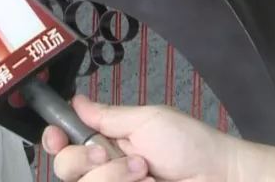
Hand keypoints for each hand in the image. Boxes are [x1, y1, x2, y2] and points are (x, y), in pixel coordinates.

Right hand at [41, 95, 236, 181]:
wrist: (221, 176)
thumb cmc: (191, 144)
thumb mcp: (147, 120)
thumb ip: (107, 116)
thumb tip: (76, 100)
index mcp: (107, 142)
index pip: (64, 143)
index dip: (53, 140)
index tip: (57, 136)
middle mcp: (106, 169)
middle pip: (65, 169)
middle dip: (86, 158)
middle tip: (111, 153)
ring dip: (113, 177)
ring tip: (145, 171)